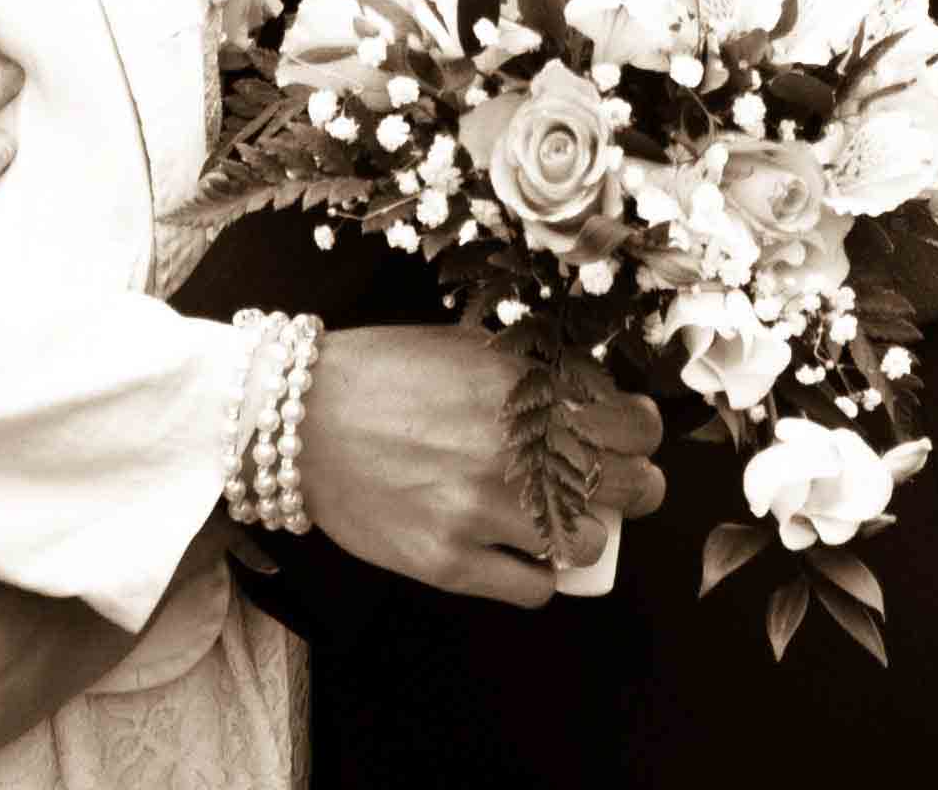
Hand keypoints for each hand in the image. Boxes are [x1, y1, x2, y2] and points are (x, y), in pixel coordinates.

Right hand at [299, 325, 666, 607]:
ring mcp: (480, 512)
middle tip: (615, 485)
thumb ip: (533, 372)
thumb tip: (594, 395)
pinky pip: (533, 589)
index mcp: (524, 389)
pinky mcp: (448, 563)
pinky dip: (535, 575)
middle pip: (630, 488)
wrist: (298, 420)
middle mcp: (512, 451)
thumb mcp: (468, 347)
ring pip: (587, 545)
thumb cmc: (382, 375)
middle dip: (634, 486)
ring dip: (581, 533)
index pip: (634, 426)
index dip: (639, 433)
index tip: (628, 436)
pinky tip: (515, 552)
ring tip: (554, 519)